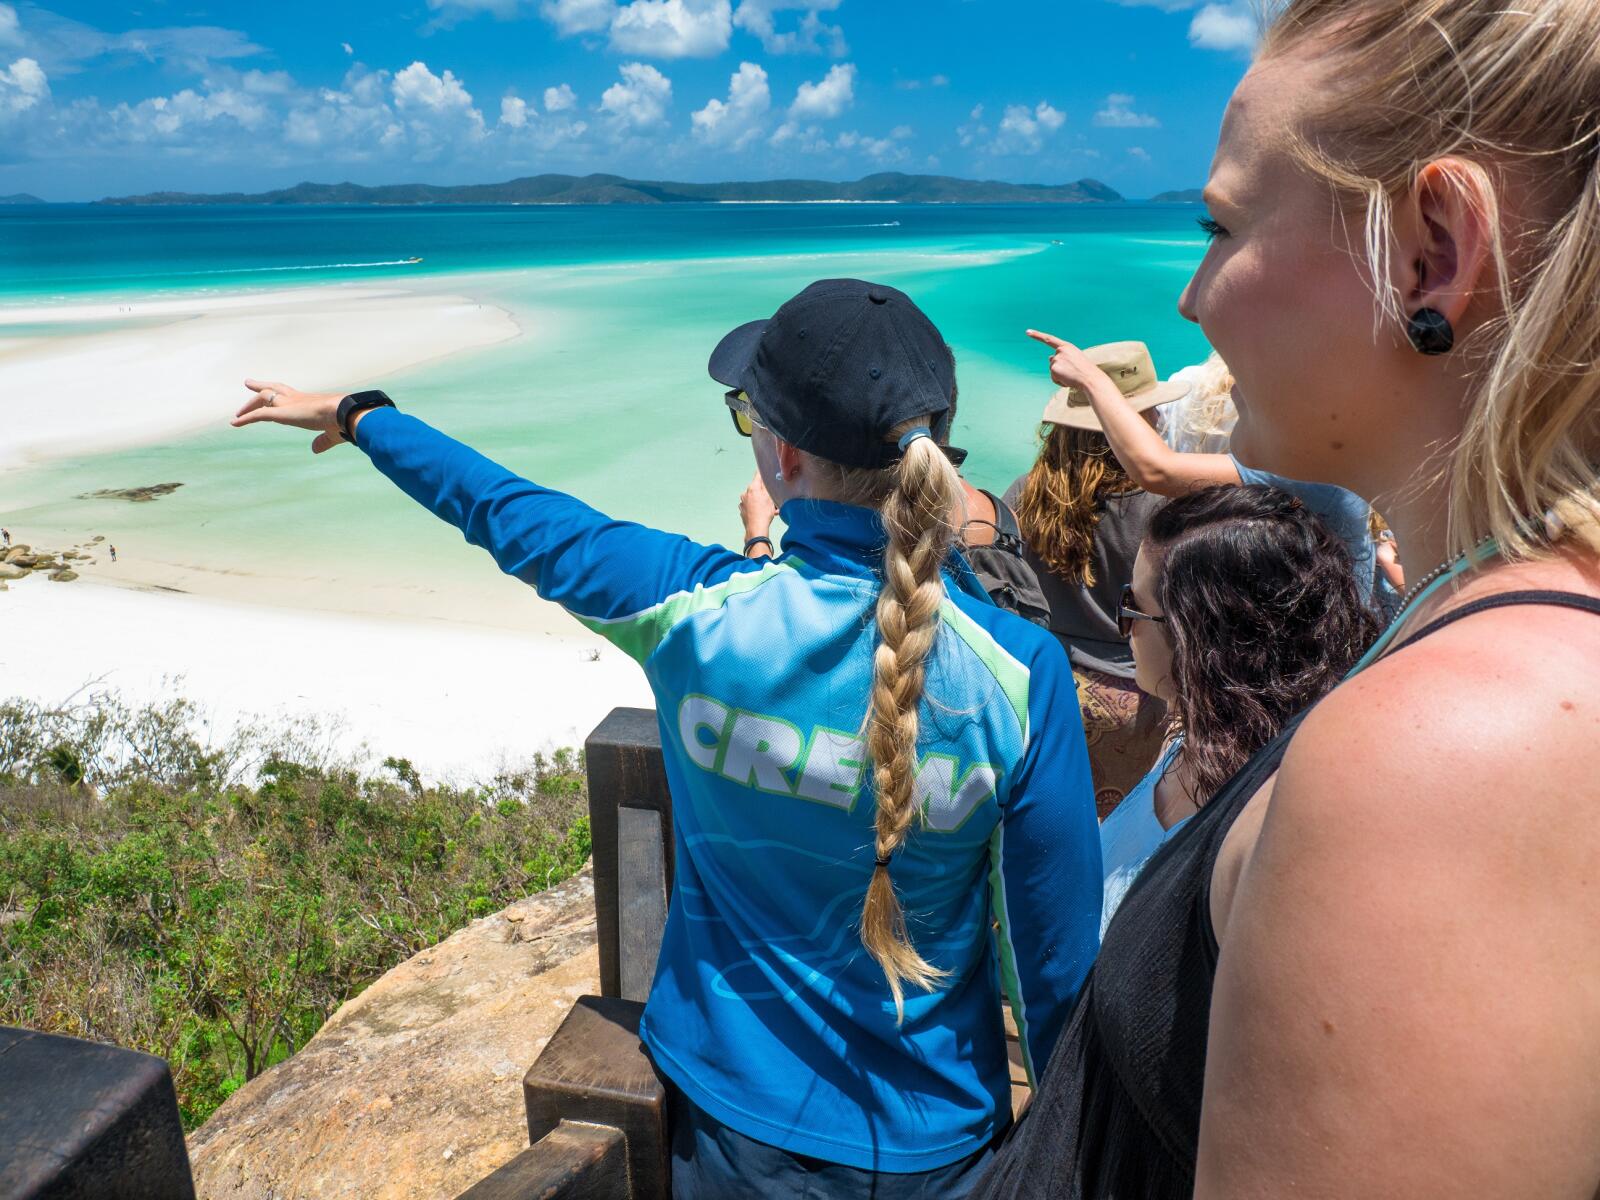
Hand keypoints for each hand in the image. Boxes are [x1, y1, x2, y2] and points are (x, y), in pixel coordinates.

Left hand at [232, 379, 349, 453]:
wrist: (343, 413)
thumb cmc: (343, 421)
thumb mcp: (332, 433)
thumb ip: (323, 441)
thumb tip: (315, 449)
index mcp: (309, 402)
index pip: (290, 394)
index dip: (281, 392)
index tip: (274, 389)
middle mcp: (296, 399)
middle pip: (273, 389)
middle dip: (260, 386)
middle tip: (248, 383)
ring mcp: (288, 404)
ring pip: (262, 399)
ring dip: (249, 406)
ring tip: (237, 414)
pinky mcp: (281, 413)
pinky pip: (258, 415)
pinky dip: (245, 419)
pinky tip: (235, 423)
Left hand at [739, 471, 777, 538]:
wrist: (756, 529)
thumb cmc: (763, 514)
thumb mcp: (770, 498)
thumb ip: (768, 487)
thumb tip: (767, 480)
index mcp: (752, 488)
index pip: (758, 475)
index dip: (763, 472)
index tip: (765, 469)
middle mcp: (745, 494)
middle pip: (757, 489)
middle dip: (766, 493)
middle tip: (773, 498)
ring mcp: (743, 503)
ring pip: (755, 498)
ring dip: (763, 502)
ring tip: (772, 509)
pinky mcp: (743, 511)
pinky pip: (752, 506)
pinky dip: (758, 508)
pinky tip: (766, 514)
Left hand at [1025, 329, 1113, 396]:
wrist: (1090, 378)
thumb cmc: (1085, 370)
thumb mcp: (1074, 359)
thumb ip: (1062, 356)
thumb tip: (1049, 358)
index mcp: (1066, 346)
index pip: (1049, 339)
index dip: (1037, 335)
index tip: (1027, 332)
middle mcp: (1060, 351)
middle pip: (1052, 362)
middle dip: (1059, 369)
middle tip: (1073, 372)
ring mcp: (1056, 359)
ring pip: (1053, 371)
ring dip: (1060, 376)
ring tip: (1072, 376)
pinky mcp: (1053, 368)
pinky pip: (1053, 378)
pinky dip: (1059, 382)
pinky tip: (1068, 380)